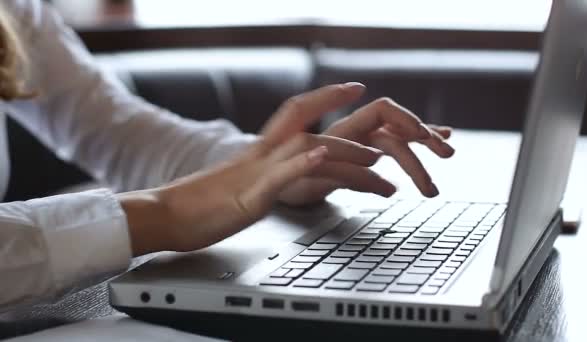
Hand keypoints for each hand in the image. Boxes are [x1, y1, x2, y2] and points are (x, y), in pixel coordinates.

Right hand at [119, 83, 383, 254]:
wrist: (162, 216)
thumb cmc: (197, 206)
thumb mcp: (239, 186)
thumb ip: (263, 177)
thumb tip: (284, 177)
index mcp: (257, 152)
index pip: (295, 112)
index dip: (325, 96)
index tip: (352, 88)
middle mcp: (259, 156)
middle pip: (306, 124)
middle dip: (344, 118)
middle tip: (381, 123)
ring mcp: (255, 174)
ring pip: (305, 150)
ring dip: (344, 153)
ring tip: (375, 159)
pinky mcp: (248, 197)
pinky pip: (278, 175)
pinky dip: (301, 164)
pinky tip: (321, 157)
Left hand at [279, 91, 454, 205]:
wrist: (272, 183)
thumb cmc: (286, 179)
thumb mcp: (311, 181)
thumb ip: (344, 175)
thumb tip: (381, 175)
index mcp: (343, 130)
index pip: (382, 112)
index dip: (404, 117)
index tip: (423, 133)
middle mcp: (354, 132)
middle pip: (397, 128)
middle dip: (424, 138)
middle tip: (446, 154)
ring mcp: (360, 143)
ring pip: (399, 141)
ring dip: (422, 154)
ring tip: (440, 172)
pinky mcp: (362, 157)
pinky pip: (393, 149)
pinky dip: (415, 149)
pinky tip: (436, 144)